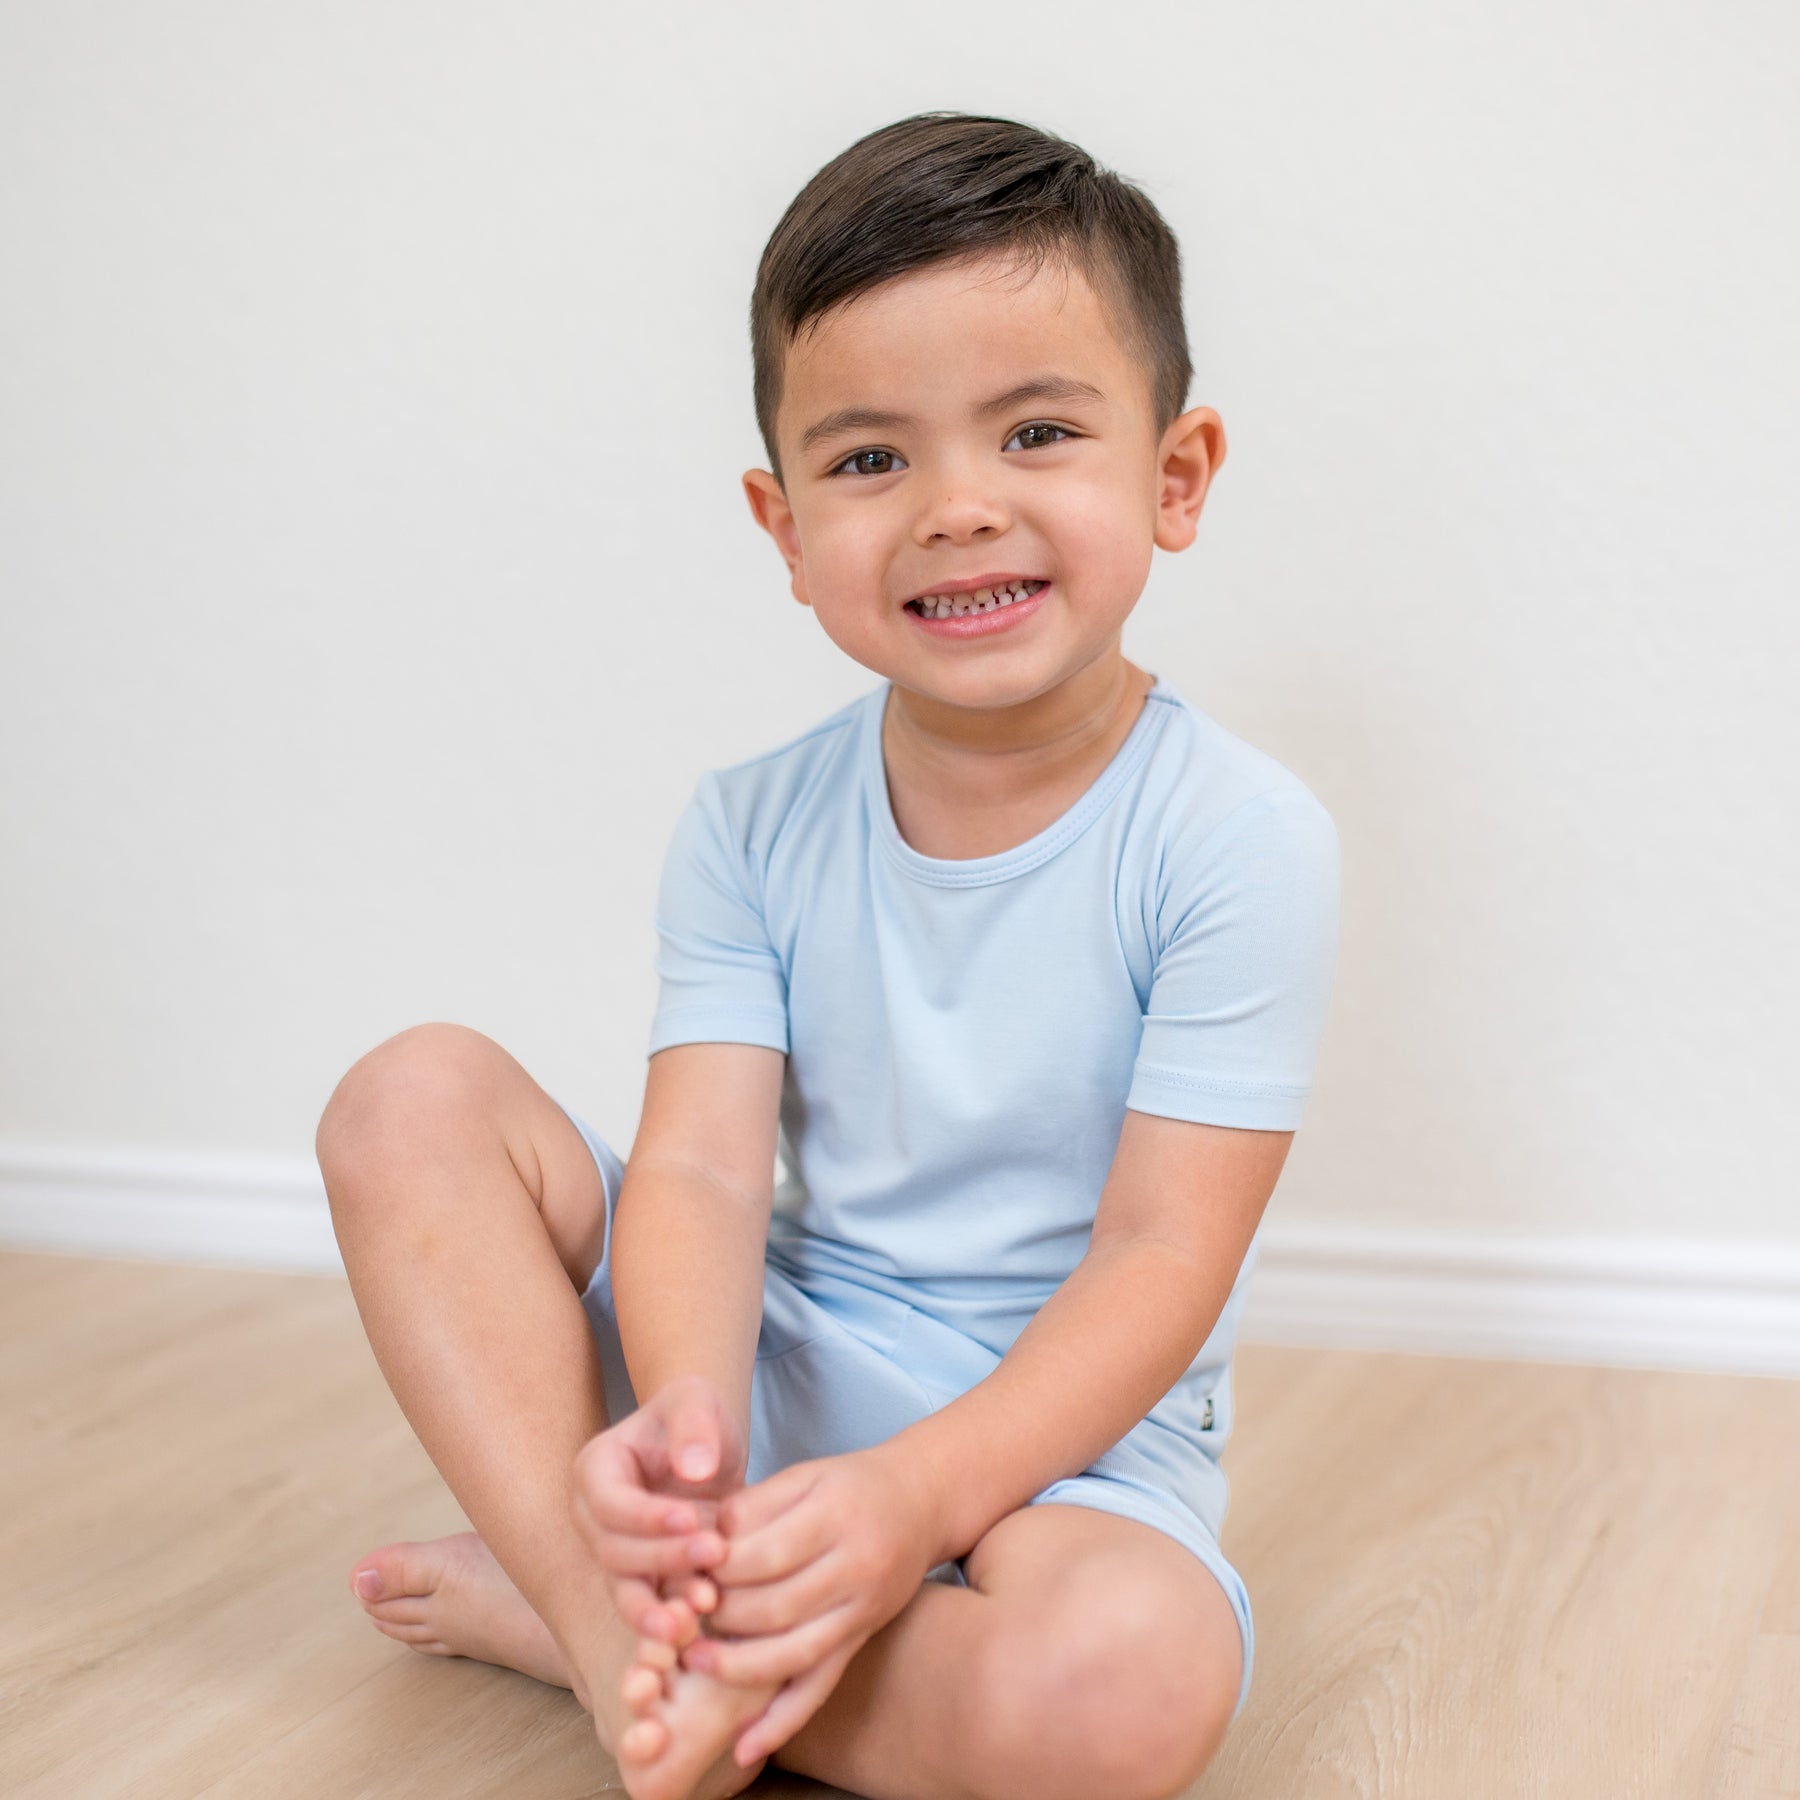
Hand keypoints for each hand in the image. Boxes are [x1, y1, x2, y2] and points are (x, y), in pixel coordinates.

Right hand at [571, 1373, 746, 1646]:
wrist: (708, 1451)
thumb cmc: (696, 1417)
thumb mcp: (697, 1400)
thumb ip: (693, 1424)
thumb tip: (693, 1470)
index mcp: (595, 1470)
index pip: (609, 1502)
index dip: (646, 1516)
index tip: (692, 1518)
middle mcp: (595, 1519)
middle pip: (614, 1550)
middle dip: (663, 1557)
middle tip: (715, 1552)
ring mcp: (616, 1554)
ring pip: (626, 1589)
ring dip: (659, 1607)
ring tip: (699, 1611)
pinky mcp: (644, 1582)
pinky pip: (650, 1609)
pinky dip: (671, 1620)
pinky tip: (700, 1626)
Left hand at [679, 1441, 942, 1764]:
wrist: (920, 1500)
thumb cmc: (851, 1484)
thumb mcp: (805, 1475)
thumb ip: (755, 1504)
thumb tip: (700, 1541)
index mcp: (835, 1516)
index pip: (766, 1553)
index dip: (719, 1567)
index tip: (686, 1566)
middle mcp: (855, 1566)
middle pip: (776, 1605)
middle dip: (721, 1613)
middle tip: (681, 1610)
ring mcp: (861, 1610)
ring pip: (795, 1653)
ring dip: (739, 1666)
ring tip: (695, 1660)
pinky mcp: (861, 1638)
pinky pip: (821, 1686)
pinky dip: (783, 1721)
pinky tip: (746, 1747)